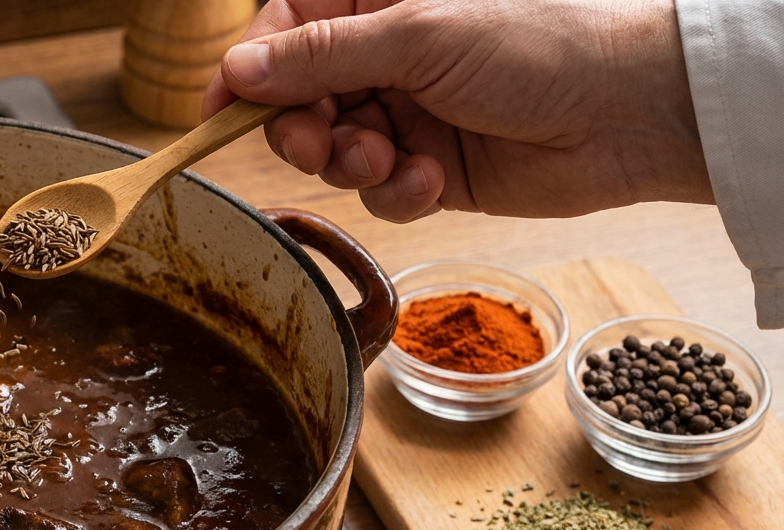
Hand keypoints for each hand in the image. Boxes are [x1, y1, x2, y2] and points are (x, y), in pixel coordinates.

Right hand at [201, 0, 711, 222]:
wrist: (630, 113)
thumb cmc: (540, 44)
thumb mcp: (418, 34)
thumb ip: (321, 55)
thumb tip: (234, 68)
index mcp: (376, 0)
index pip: (283, 32)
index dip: (246, 72)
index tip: (216, 112)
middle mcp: (385, 56)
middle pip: (296, 100)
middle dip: (301, 129)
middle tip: (318, 146)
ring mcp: (405, 114)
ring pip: (332, 153)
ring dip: (351, 164)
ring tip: (390, 160)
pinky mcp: (428, 169)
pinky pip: (377, 192)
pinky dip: (395, 193)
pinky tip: (430, 181)